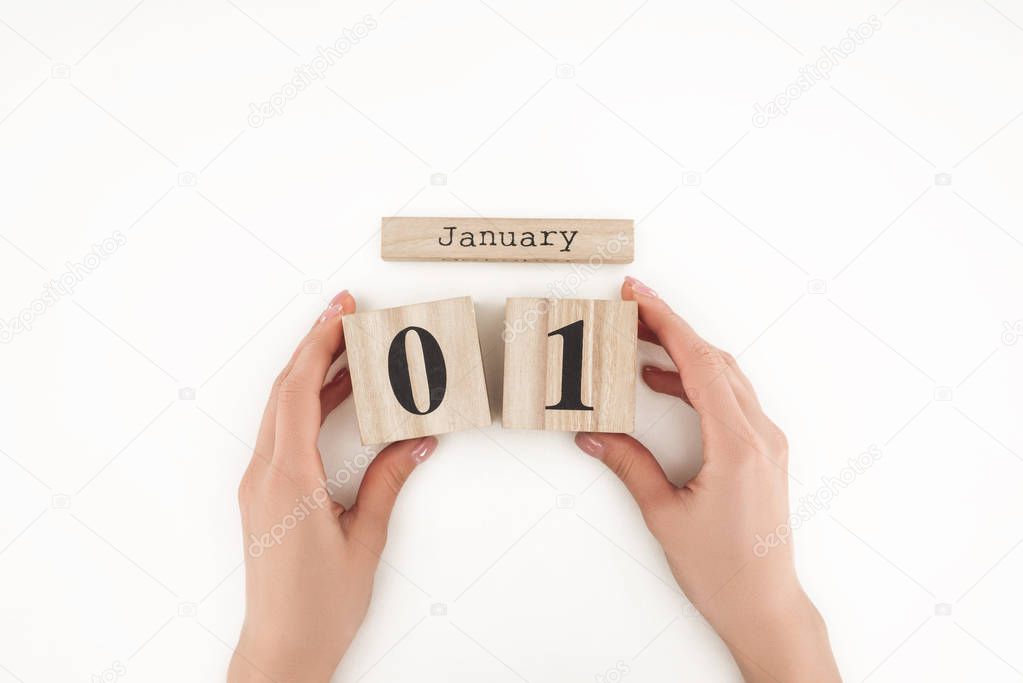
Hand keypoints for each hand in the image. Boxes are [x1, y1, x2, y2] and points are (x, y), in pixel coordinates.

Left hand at [229, 290, 436, 682]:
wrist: (281, 649)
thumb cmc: (319, 606)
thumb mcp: (365, 539)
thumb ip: (389, 482)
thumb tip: (418, 442)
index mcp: (287, 480)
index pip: (297, 392)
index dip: (318, 344)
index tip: (342, 312)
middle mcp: (264, 475)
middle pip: (284, 390)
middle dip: (315, 344)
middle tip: (348, 312)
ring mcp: (259, 483)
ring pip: (282, 409)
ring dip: (313, 373)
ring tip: (351, 347)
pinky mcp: (265, 493)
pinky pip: (284, 433)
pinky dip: (310, 405)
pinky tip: (339, 397)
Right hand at [574, 277, 840, 682]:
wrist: (765, 606)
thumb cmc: (723, 570)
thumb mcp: (665, 514)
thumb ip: (629, 465)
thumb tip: (592, 433)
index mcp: (738, 444)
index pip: (699, 363)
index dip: (666, 322)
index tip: (638, 295)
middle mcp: (760, 435)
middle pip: (714, 360)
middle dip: (671, 329)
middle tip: (631, 309)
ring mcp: (767, 442)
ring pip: (726, 377)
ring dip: (684, 354)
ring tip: (639, 345)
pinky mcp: (763, 453)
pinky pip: (732, 400)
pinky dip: (698, 382)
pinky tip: (665, 386)